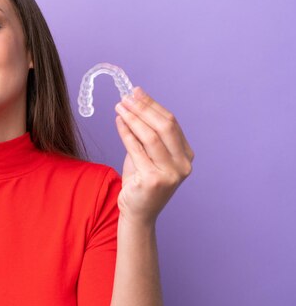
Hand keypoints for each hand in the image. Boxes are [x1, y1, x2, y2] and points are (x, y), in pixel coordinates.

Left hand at [114, 87, 193, 225]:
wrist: (137, 212)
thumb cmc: (141, 181)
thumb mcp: (147, 154)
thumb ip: (145, 133)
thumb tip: (134, 102)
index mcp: (187, 155)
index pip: (171, 122)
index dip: (152, 105)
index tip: (137, 92)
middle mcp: (183, 164)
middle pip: (164, 127)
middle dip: (144, 108)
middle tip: (127, 97)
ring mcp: (170, 173)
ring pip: (151, 136)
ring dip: (133, 118)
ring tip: (120, 107)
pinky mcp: (154, 180)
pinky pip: (137, 150)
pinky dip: (126, 133)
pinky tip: (119, 122)